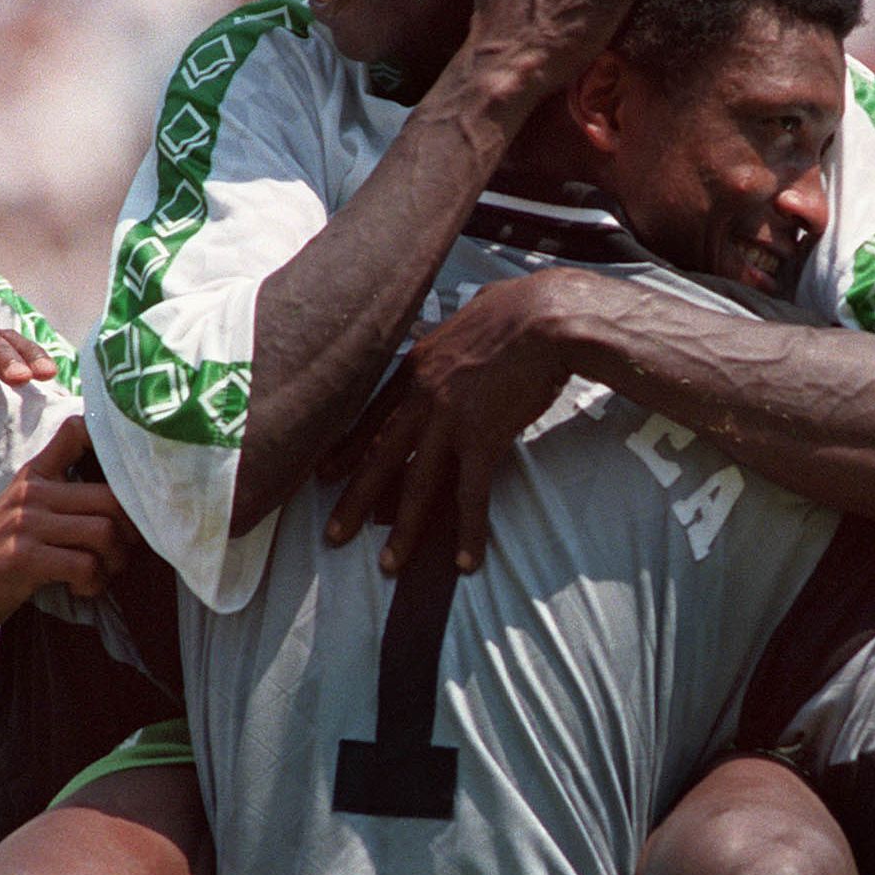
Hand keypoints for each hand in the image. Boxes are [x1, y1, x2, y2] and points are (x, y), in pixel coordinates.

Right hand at [0, 418, 133, 638]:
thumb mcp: (20, 514)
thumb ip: (59, 499)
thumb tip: (121, 505)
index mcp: (34, 475)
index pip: (78, 431)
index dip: (113, 442)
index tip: (131, 476)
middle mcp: (32, 491)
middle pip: (112, 496)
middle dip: (130, 531)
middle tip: (120, 553)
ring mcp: (26, 522)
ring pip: (104, 531)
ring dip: (114, 562)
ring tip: (101, 575)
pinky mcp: (23, 556)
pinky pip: (85, 565)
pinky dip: (93, 583)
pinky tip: (81, 589)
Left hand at [319, 271, 592, 573]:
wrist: (547, 317)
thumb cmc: (521, 308)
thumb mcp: (471, 315)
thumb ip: (459, 334)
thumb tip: (468, 325)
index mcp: (419, 365)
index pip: (374, 415)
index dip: (350, 448)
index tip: (328, 472)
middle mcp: (424, 396)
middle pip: (381, 456)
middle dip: (354, 499)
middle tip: (333, 534)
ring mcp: (449, 420)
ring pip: (416, 485)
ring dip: (402, 530)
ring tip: (388, 565)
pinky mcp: (482, 439)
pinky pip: (471, 496)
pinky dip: (469, 532)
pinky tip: (466, 562)